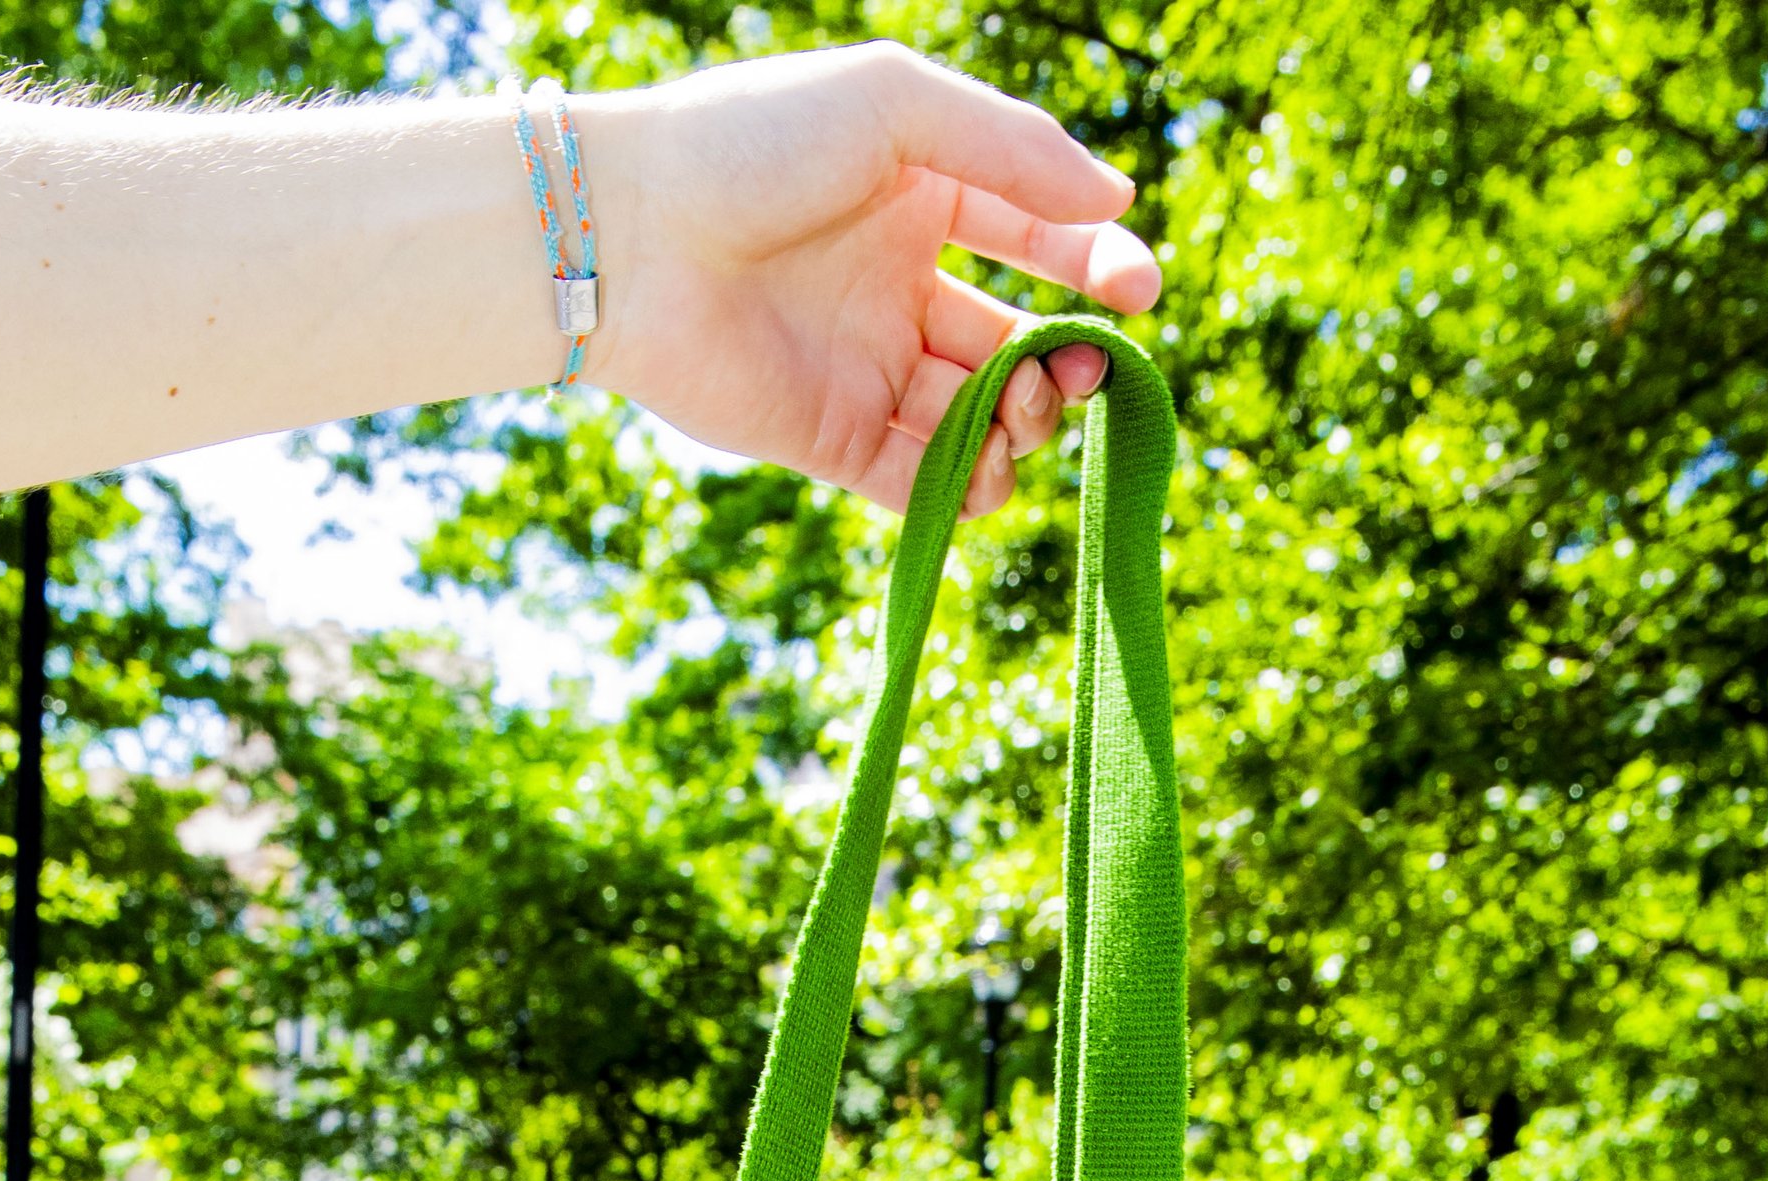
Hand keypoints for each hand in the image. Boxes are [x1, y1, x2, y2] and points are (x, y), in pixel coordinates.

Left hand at [584, 46, 1160, 517]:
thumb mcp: (896, 107)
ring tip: (1027, 407)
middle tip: (1082, 368)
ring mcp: (865, 370)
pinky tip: (991, 465)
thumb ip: (1013, 151)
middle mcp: (896, 288)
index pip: (1035, 237)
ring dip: (1027, 427)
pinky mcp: (831, 441)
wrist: (630, 234)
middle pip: (1017, 346)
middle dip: (1067, 364)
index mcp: (918, 197)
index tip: (1137, 293)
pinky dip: (970, 487)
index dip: (1095, 267)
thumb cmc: (751, 145)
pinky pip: (924, 482)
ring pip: (980, 421)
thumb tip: (1118, 199)